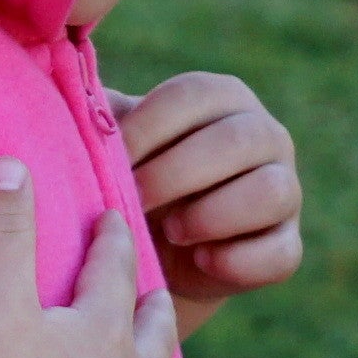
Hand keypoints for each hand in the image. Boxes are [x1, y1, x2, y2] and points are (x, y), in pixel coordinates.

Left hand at [114, 74, 301, 327]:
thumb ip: (98, 119)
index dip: (146, 130)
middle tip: (135, 201)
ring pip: (272, 191)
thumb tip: (70, 102)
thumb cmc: (132, 182)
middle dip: (174, 174)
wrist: (159, 252)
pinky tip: (200, 260)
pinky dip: (238, 261)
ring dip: (212, 214)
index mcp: (222, 98)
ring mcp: (285, 190)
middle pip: (237, 140)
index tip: (111, 161)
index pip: (191, 97)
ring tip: (171, 231)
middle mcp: (264, 135)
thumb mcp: (115, 147)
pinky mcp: (288, 245)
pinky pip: (280, 253)